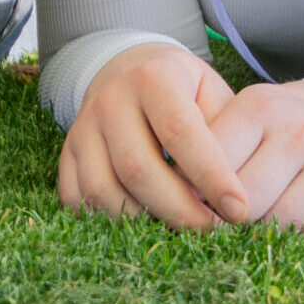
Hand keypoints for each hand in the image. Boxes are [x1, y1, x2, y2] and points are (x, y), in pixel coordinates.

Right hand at [57, 43, 248, 229]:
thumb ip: (226, 136)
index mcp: (153, 77)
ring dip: (142, 222)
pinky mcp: (66, 153)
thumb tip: (230, 197)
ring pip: (102, 190)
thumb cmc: (185, 92)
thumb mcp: (213, 94)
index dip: (211, 176)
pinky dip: (107, 222)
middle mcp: (110, 99)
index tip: (237, 210)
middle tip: (211, 230)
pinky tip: (140, 226)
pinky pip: (77, 200)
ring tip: (176, 231)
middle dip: (178, 209)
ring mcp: (82, 127)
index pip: (180, 132)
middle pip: (137, 168)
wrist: (129, 72)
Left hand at [204, 79, 303, 229]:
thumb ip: (212, 150)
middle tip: (230, 218)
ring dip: (267, 232)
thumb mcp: (247, 117)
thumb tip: (178, 200)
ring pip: (282, 223)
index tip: (196, 203)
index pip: (212, 166)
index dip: (198, 194)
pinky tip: (298, 226)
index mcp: (260, 106)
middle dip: (231, 218)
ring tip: (266, 217)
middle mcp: (301, 130)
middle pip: (245, 202)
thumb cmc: (285, 124)